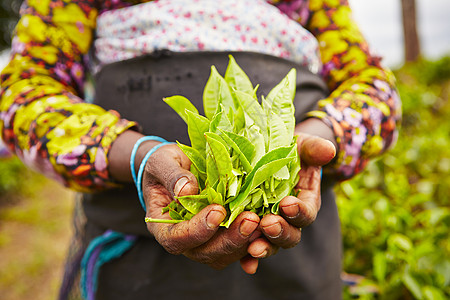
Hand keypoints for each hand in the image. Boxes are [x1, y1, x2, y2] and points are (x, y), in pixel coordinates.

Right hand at [142, 143, 267, 272]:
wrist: (176, 166)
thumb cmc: (164, 164)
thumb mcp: (162, 163)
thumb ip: (172, 176)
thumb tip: (186, 190)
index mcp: (164, 227)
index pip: (177, 239)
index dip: (198, 230)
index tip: (217, 211)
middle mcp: (185, 240)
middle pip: (206, 252)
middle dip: (230, 239)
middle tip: (250, 219)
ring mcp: (206, 240)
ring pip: (226, 253)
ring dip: (246, 241)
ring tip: (263, 222)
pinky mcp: (224, 234)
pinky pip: (240, 247)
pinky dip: (255, 243)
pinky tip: (268, 232)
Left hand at [247, 119, 335, 260]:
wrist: (266, 157)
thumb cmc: (287, 151)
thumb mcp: (300, 146)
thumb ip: (314, 149)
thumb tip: (329, 151)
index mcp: (304, 202)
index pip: (305, 213)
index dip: (299, 211)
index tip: (287, 204)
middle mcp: (288, 220)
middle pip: (290, 235)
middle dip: (280, 232)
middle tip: (268, 224)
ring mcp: (269, 228)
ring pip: (270, 244)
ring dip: (263, 247)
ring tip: (253, 248)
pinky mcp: (249, 231)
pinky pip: (249, 249)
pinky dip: (247, 259)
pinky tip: (245, 264)